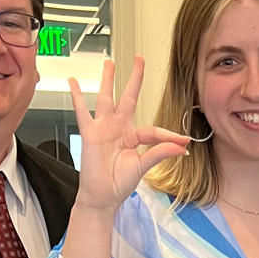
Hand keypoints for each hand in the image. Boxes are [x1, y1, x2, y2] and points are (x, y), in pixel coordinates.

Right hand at [69, 55, 189, 217]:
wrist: (102, 197)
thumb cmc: (119, 184)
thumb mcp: (143, 166)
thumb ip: (160, 153)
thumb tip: (182, 148)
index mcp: (133, 136)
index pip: (154, 130)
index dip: (171, 136)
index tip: (185, 141)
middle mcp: (119, 128)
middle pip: (129, 97)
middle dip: (135, 78)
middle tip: (139, 59)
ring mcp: (104, 128)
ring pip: (106, 98)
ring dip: (108, 80)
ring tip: (109, 62)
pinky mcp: (90, 133)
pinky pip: (83, 112)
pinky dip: (77, 96)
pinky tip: (73, 82)